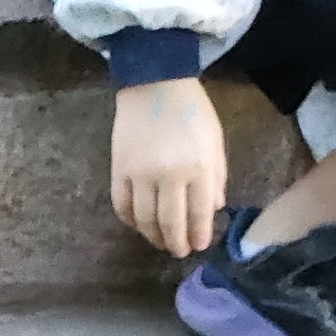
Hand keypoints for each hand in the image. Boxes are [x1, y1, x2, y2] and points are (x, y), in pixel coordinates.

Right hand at [111, 78, 227, 257]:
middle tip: (178, 253)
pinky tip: (138, 225)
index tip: (198, 246)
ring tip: (159, 243)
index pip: (199, 211)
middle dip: (175, 241)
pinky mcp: (119, 170)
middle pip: (170, 221)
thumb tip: (215, 207)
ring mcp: (140, 175)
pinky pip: (122, 205)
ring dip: (152, 236)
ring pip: (144, 219)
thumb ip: (217, 175)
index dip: (198, 233)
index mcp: (198, 166)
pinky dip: (130, 220)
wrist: (155, 83)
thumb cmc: (191, 110)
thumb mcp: (214, 140)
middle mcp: (169, 175)